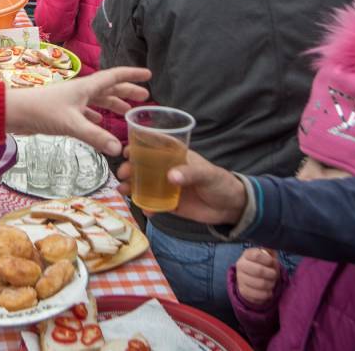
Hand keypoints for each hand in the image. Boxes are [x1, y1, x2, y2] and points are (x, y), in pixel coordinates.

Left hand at [5, 67, 150, 155]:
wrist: (15, 113)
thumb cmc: (43, 111)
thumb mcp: (72, 124)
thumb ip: (95, 136)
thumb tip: (118, 150)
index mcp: (86, 87)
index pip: (115, 77)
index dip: (132, 75)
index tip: (149, 75)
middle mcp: (81, 91)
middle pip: (109, 88)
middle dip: (127, 91)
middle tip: (145, 97)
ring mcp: (72, 101)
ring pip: (98, 100)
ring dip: (113, 104)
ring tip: (127, 111)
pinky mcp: (63, 112)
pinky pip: (86, 112)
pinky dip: (96, 116)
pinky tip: (99, 123)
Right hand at [116, 148, 246, 224]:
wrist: (231, 208)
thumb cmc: (220, 182)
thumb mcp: (207, 175)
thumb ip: (190, 174)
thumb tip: (170, 177)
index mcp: (176, 155)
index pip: (154, 145)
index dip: (138, 144)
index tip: (126, 151)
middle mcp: (167, 169)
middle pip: (143, 165)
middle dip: (129, 167)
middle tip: (123, 174)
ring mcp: (167, 186)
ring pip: (144, 184)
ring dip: (132, 186)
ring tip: (123, 191)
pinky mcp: (169, 203)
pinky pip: (153, 204)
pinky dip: (147, 206)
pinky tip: (145, 210)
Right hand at [234, 248, 280, 306]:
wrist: (251, 278)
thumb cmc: (263, 264)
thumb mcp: (267, 254)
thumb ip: (270, 250)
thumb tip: (272, 248)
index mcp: (246, 254)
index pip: (256, 255)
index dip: (268, 260)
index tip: (274, 262)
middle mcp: (240, 265)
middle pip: (259, 270)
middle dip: (271, 274)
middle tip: (275, 275)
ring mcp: (240, 278)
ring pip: (260, 284)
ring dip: (271, 284)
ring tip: (272, 282)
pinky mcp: (243, 291)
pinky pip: (259, 295)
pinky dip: (267, 294)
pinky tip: (268, 291)